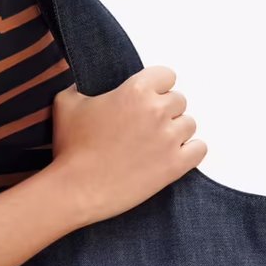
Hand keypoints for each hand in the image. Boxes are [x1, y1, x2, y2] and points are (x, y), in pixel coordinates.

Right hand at [51, 66, 207, 225]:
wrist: (75, 189)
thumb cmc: (69, 148)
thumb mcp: (66, 103)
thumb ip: (81, 85)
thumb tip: (84, 83)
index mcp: (136, 90)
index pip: (166, 76)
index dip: (156, 88)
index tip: (146, 101)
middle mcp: (157, 111)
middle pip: (179, 100)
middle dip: (164, 111)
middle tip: (145, 128)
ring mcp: (168, 139)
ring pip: (189, 124)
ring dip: (176, 132)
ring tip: (155, 145)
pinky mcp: (174, 166)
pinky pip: (199, 149)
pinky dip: (190, 151)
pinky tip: (172, 156)